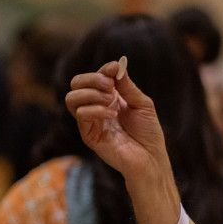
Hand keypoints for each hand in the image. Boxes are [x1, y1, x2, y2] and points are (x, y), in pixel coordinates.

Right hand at [65, 59, 167, 179]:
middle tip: (110, 85)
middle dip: (91, 79)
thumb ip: (128, 86)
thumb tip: (117, 66)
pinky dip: (96, 110)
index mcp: (109, 97)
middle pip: (76, 84)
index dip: (103, 70)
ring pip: (71, 98)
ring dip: (91, 94)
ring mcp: (90, 121)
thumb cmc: (148, 132)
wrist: (150, 157)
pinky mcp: (88, 135)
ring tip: (111, 100)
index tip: (115, 68)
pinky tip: (112, 115)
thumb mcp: (142, 104)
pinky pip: (80, 115)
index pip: (95, 77)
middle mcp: (96, 107)